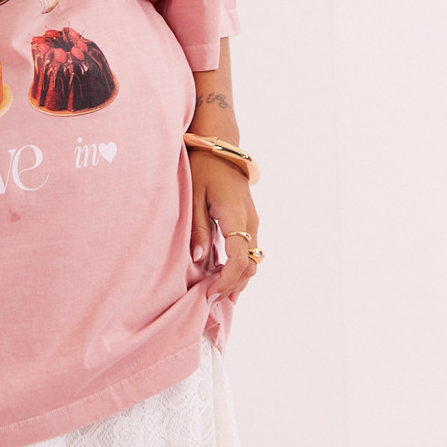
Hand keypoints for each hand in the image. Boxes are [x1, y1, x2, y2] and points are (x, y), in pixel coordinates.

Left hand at [189, 150, 259, 301]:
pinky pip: (249, 250)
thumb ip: (198, 228)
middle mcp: (250, 222)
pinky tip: (223, 276)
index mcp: (236, 216)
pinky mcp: (248, 221)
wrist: (220, 147)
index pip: (240, 259)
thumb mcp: (194, 196)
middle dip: (233, 285)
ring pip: (253, 260)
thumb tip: (200, 258)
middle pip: (250, 265)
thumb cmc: (203, 168)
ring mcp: (252, 221)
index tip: (210, 293)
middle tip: (211, 298)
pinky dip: (239, 266)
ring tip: (217, 293)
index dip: (227, 281)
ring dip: (238, 278)